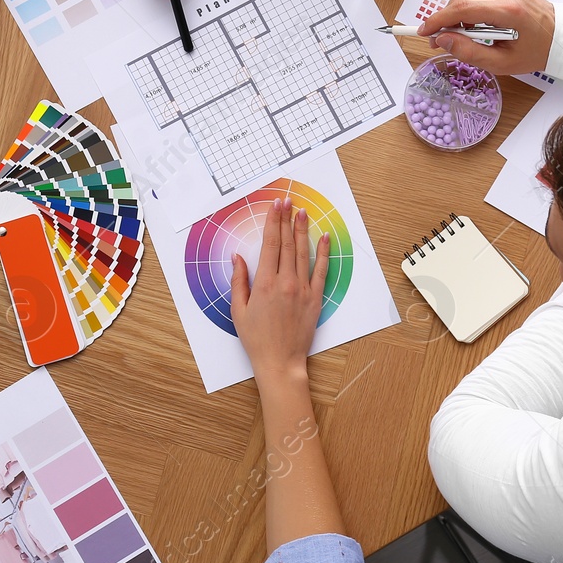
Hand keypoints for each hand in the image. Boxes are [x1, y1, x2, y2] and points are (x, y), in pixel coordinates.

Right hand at [232, 199, 329, 382]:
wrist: (279, 361)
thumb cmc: (256, 338)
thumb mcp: (237, 309)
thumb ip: (238, 280)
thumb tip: (237, 256)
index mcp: (264, 283)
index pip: (270, 244)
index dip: (272, 222)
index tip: (274, 206)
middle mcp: (285, 282)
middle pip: (286, 243)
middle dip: (286, 219)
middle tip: (287, 201)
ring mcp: (302, 289)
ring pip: (303, 252)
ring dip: (302, 230)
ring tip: (302, 212)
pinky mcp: (315, 299)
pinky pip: (321, 271)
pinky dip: (323, 253)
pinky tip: (324, 237)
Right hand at [417, 0, 556, 75]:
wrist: (561, 36)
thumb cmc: (535, 52)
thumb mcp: (502, 63)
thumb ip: (469, 52)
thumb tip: (443, 40)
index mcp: (508, 11)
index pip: (462, 8)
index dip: (437, 19)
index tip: (424, 31)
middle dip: (444, 17)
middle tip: (441, 39)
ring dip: (455, 10)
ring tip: (460, 31)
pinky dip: (467, 3)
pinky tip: (473, 20)